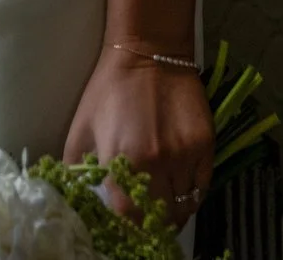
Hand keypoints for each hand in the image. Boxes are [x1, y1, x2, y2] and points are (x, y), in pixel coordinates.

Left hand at [63, 48, 213, 229]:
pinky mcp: (205, 143)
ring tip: (164, 205)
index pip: (129, 219)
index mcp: (121, 162)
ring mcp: (184, 154)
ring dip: (173, 211)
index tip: (127, 230)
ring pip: (184, 206)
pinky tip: (180, 187)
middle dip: (153, 225)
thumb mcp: (80, 130)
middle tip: (147, 221)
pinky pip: (201, 186)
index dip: (128, 230)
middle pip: (160, 218)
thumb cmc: (109, 90)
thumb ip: (76, 172)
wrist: (148, 52)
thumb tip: (78, 203)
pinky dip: (191, 194)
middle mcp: (156, 164)